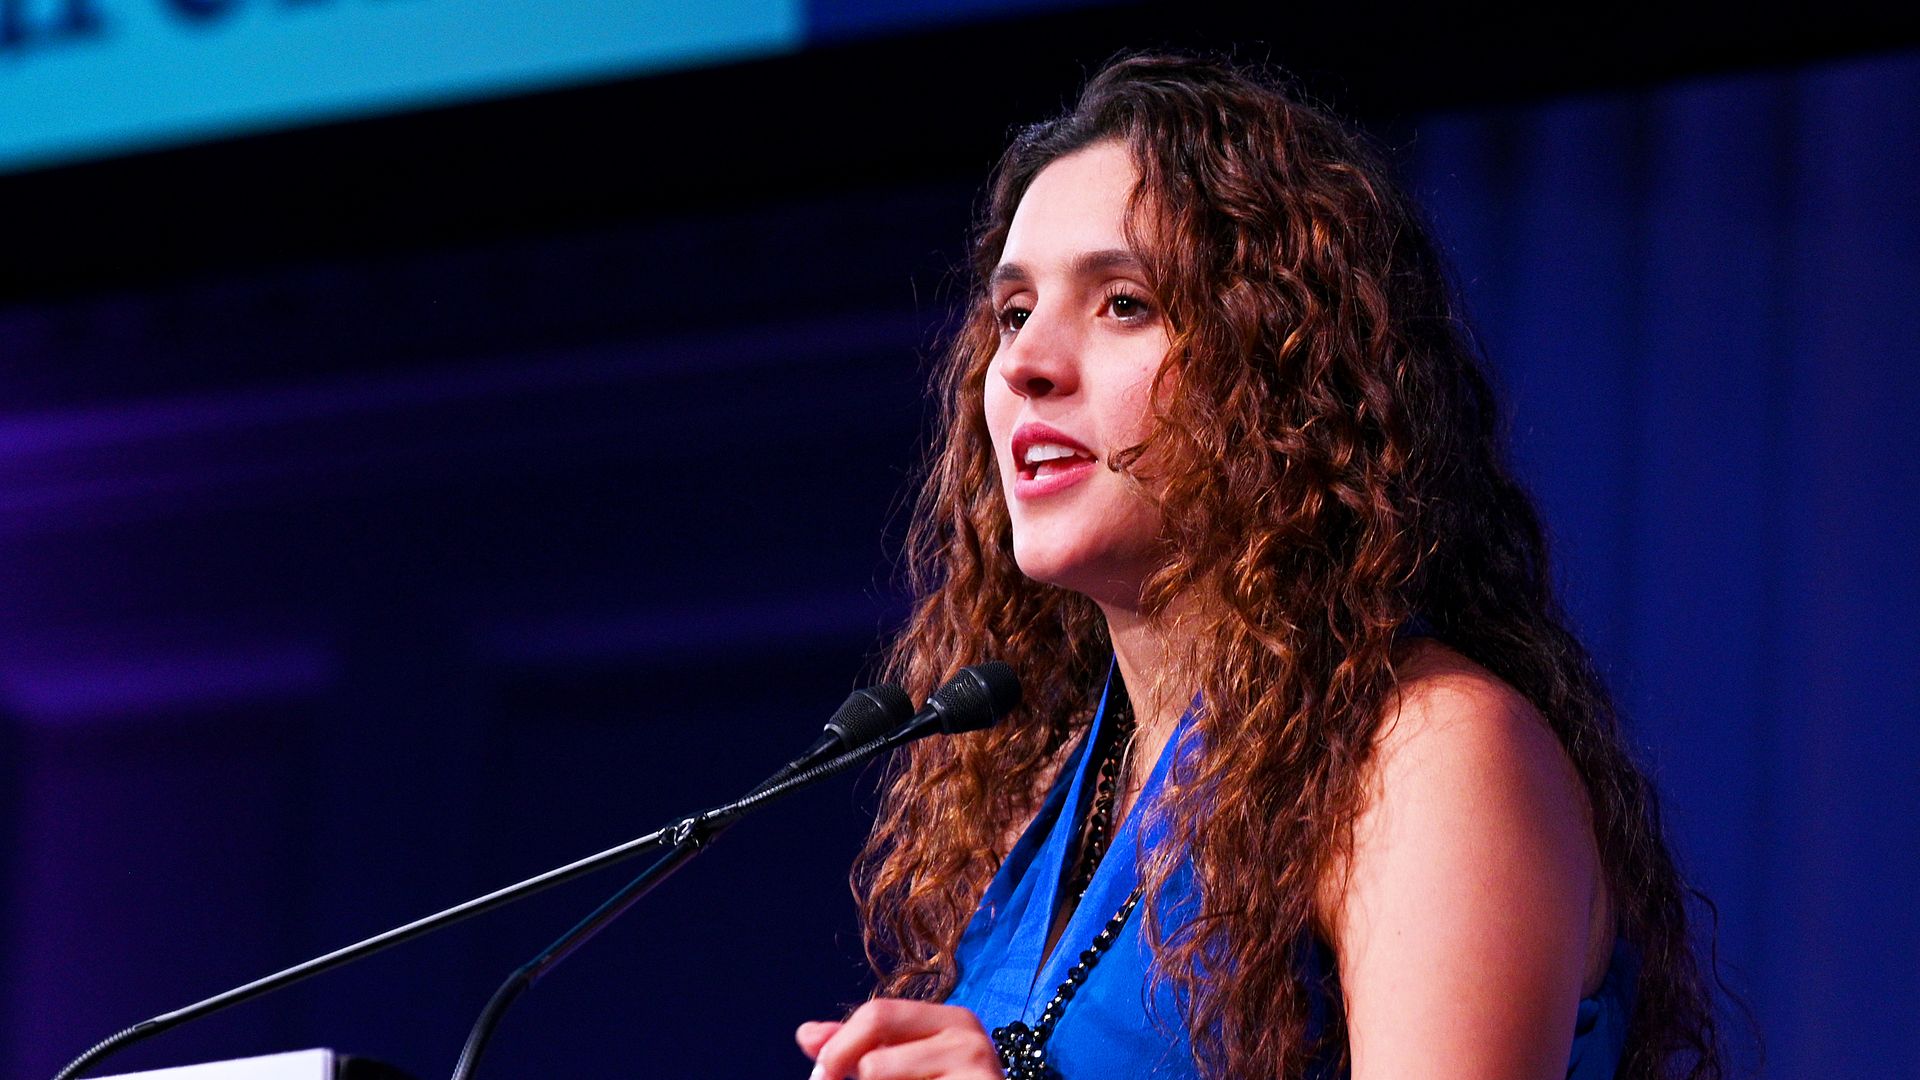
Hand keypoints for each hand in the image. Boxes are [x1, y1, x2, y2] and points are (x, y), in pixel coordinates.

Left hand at [796, 998, 1002, 1079]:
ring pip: (878, 1068)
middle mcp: (967, 1034)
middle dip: (840, 1056)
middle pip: (879, 1022)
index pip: (878, 1013)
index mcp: (951, 1020)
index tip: (820, 1074)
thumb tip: (805, 1034)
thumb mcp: (898, 1070)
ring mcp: (975, 1065)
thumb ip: (855, 1051)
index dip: (839, 1042)